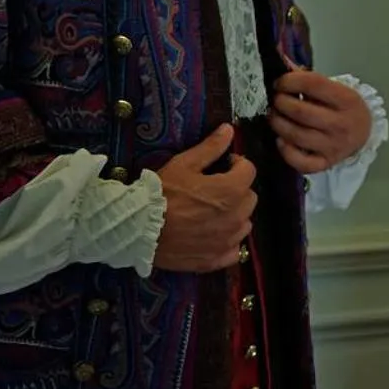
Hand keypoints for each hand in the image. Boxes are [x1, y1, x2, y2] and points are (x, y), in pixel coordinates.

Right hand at [153, 125, 257, 272]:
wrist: (139, 228)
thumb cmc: (162, 192)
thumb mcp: (184, 163)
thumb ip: (211, 147)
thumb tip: (229, 129)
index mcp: (231, 190)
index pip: (249, 170)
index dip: (236, 164)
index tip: (223, 165)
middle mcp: (236, 216)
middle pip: (249, 197)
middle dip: (237, 189)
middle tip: (215, 188)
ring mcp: (228, 241)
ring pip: (244, 223)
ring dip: (235, 215)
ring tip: (213, 212)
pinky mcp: (216, 259)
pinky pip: (234, 250)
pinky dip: (228, 242)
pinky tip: (212, 235)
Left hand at [269, 69, 371, 176]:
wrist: (365, 132)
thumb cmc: (344, 107)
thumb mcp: (334, 88)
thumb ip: (308, 79)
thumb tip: (282, 65)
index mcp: (346, 99)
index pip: (313, 85)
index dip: (290, 81)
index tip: (280, 83)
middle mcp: (341, 124)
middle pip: (301, 112)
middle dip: (281, 103)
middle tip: (276, 100)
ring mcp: (333, 146)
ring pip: (297, 136)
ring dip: (278, 124)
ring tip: (274, 116)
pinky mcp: (325, 163)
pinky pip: (301, 162)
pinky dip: (286, 151)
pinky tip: (282, 140)